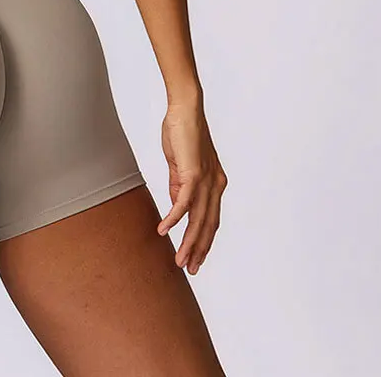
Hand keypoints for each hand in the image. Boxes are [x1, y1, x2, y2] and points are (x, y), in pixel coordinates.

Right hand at [157, 98, 227, 274]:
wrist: (186, 110)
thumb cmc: (182, 133)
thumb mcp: (180, 165)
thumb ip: (179, 185)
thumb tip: (176, 206)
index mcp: (215, 184)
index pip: (211, 219)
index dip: (203, 240)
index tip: (195, 257)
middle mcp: (216, 186)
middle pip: (208, 226)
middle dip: (199, 250)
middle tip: (190, 269)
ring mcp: (207, 181)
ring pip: (199, 220)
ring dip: (188, 242)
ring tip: (179, 260)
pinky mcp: (194, 174)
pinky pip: (183, 203)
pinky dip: (174, 218)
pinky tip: (164, 230)